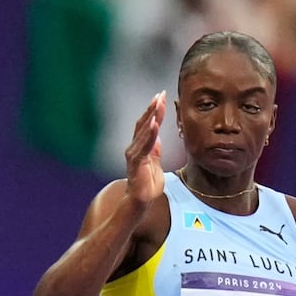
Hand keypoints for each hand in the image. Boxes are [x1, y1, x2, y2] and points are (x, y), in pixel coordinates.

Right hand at [124, 92, 165, 206]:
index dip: (153, 110)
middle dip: (152, 108)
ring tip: (158, 104)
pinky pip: (144, 146)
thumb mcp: (155, 162)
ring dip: (151, 116)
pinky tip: (154, 123)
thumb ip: (155, 148)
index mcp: (140, 146)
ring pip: (143, 131)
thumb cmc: (148, 184)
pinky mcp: (136, 163)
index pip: (147, 124)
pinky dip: (149, 134)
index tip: (161, 97)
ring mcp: (134, 154)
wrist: (141, 201)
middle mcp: (134, 148)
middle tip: (159, 94)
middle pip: (143, 124)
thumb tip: (157, 135)